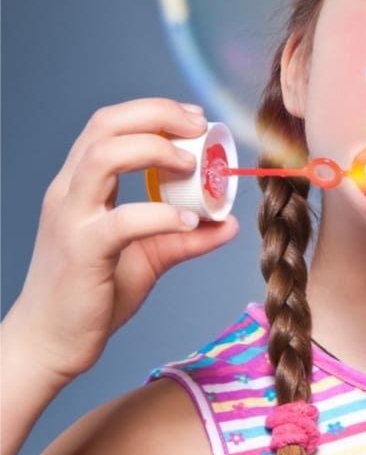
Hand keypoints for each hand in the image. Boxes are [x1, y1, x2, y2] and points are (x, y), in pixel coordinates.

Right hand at [10, 98, 239, 385]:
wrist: (48, 343)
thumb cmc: (92, 293)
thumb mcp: (148, 256)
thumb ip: (187, 237)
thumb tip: (228, 223)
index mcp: (81, 184)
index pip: (110, 123)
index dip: (155, 111)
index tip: (194, 119)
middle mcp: (70, 192)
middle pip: (106, 125)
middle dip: (158, 115)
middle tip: (199, 129)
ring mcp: (72, 220)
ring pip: (104, 157)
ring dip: (155, 151)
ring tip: (191, 166)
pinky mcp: (81, 253)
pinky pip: (122, 221)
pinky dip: (161, 215)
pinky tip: (189, 224)